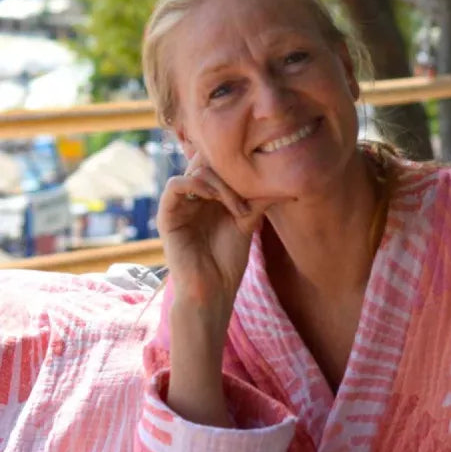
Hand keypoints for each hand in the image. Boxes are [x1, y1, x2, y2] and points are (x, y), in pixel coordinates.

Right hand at [156, 156, 261, 318]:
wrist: (213, 290)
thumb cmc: (228, 261)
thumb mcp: (247, 222)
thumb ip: (257, 199)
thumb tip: (282, 181)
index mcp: (210, 195)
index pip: (218, 163)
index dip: (236, 165)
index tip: (259, 183)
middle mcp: (193, 196)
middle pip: (206, 161)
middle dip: (230, 172)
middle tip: (249, 194)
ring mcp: (179, 204)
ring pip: (194, 170)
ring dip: (220, 183)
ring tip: (237, 207)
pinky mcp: (167, 215)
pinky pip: (175, 185)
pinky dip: (196, 184)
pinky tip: (214, 199)